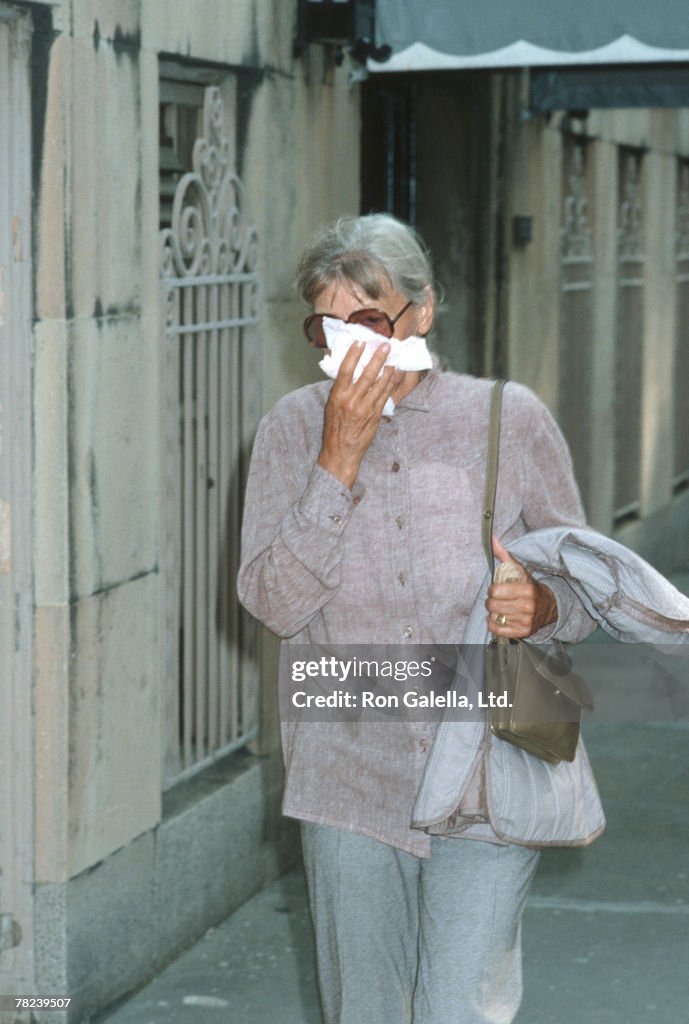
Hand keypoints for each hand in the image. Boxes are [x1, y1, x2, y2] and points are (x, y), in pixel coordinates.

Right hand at [318, 341, 402, 487]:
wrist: (341, 451)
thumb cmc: (334, 427)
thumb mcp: (331, 405)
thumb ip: (340, 389)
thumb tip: (347, 370)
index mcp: (338, 396)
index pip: (346, 370)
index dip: (353, 354)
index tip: (360, 342)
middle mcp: (352, 401)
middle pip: (367, 374)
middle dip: (377, 358)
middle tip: (386, 345)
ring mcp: (365, 408)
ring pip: (379, 384)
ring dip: (387, 369)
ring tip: (392, 359)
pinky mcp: (375, 415)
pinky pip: (385, 396)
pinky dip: (389, 384)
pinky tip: (392, 376)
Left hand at [485, 536, 557, 638]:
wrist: (549, 606)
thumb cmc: (529, 586)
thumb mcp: (519, 569)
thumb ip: (504, 555)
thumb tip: (491, 538)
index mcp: (526, 589)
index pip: (495, 591)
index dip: (492, 589)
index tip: (496, 589)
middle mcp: (527, 607)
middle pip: (492, 606)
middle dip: (490, 601)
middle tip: (496, 599)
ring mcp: (525, 621)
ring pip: (494, 618)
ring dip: (493, 613)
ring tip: (500, 608)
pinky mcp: (523, 632)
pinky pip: (497, 630)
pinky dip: (494, 625)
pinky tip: (499, 618)